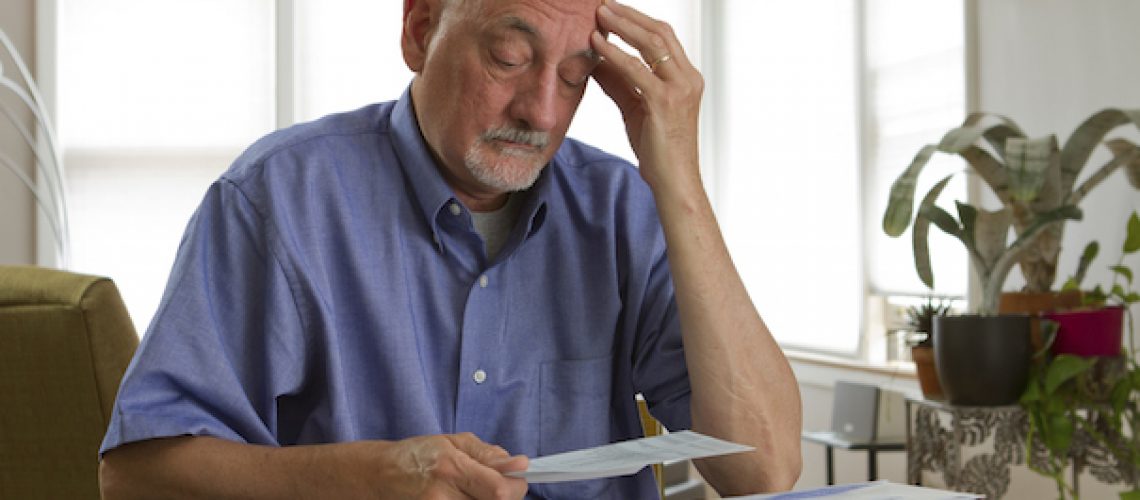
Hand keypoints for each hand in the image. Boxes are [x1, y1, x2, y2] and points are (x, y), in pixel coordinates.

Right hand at [370, 433, 528, 498]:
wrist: (379, 475)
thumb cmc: (416, 455)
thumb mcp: (452, 442)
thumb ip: (488, 454)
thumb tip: (518, 464)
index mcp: (450, 468)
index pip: (499, 490)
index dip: (517, 486)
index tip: (518, 478)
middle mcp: (442, 496)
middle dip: (505, 496)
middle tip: (496, 485)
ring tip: (475, 491)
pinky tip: (466, 498)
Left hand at [590, 0, 703, 192]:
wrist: (673, 181)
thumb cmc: (658, 150)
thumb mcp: (635, 108)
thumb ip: (619, 83)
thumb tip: (596, 61)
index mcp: (686, 78)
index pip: (664, 37)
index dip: (638, 20)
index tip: (613, 10)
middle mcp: (688, 78)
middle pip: (660, 32)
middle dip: (630, 15)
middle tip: (604, 4)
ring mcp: (680, 88)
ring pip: (651, 43)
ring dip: (622, 25)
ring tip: (599, 14)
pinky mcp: (665, 102)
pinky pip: (636, 69)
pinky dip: (615, 53)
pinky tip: (597, 43)